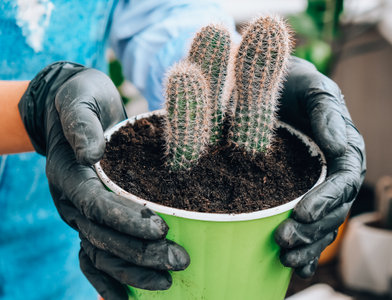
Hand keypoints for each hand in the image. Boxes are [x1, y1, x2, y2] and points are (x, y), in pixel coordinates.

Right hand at [19, 62, 189, 298]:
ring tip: (168, 281)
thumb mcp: (79, 98)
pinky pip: (96, 257)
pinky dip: (111, 280)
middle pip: (103, 237)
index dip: (126, 220)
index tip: (161, 227)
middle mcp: (72, 201)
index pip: (96, 206)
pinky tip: (130, 297)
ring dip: (133, 271)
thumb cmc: (81, 100)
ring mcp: (82, 214)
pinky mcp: (94, 217)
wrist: (74, 107)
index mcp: (69, 174)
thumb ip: (82, 124)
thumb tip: (92, 154)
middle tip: (179, 260)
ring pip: (102, 253)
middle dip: (141, 252)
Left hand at [275, 57, 365, 276]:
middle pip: (333, 209)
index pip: (344, 181)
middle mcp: (336, 172)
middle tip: (284, 241)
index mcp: (345, 149)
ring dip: (308, 245)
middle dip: (312, 229)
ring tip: (286, 259)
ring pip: (323, 223)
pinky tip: (294, 266)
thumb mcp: (312, 89)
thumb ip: (329, 113)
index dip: (326, 200)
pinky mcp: (302, 194)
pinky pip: (310, 225)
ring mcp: (320, 186)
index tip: (300, 213)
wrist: (273, 86)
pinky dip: (305, 247)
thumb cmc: (294, 85)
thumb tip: (343, 145)